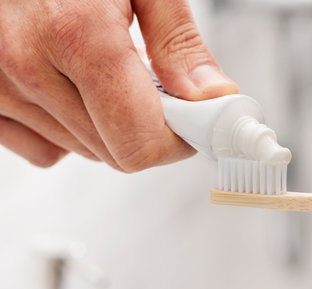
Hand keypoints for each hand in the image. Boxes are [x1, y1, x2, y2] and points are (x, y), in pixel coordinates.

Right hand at [0, 0, 237, 170]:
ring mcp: (0, 86)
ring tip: (107, 75)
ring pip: (84, 151)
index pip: (138, 140)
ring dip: (109, 127)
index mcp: (74, 31)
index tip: (191, 123)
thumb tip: (209, 96)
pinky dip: (70, 131)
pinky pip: (45, 149)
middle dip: (147, 128)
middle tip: (155, 90)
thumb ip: (177, 41)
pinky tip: (74, 89)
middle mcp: (27, 65)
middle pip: (116, 151)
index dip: (177, 140)